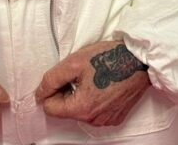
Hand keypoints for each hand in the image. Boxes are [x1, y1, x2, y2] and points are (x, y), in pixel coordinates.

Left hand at [35, 40, 149, 127]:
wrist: (138, 59)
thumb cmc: (108, 57)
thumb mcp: (73, 62)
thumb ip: (52, 79)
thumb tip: (40, 93)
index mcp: (82, 108)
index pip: (50, 108)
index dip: (50, 90)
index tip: (61, 77)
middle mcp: (94, 120)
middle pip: (66, 110)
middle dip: (67, 92)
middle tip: (79, 73)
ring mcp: (106, 120)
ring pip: (80, 111)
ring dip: (80, 95)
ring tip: (93, 77)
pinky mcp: (115, 117)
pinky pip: (95, 112)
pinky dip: (94, 99)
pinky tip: (102, 84)